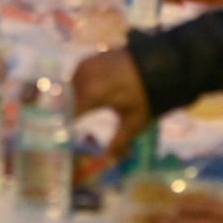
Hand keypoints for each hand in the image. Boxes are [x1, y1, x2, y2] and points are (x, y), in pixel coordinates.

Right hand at [71, 49, 151, 163]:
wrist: (160, 65)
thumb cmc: (147, 95)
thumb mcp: (134, 123)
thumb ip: (118, 143)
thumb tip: (108, 162)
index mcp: (90, 94)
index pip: (66, 114)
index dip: (63, 128)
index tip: (62, 141)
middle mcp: (82, 77)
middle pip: (64, 101)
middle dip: (64, 116)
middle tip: (66, 132)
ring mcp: (84, 66)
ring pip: (69, 89)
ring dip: (70, 102)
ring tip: (73, 118)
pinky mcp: (89, 61)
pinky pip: (76, 79)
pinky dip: (77, 91)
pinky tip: (83, 102)